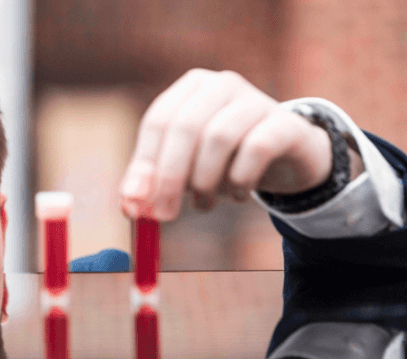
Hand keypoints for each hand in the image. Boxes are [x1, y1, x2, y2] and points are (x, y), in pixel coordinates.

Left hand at [120, 69, 334, 219]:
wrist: (287, 158)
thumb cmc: (224, 162)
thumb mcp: (183, 170)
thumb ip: (153, 184)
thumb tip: (130, 206)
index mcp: (190, 89)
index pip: (157, 121)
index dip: (144, 164)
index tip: (136, 202)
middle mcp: (222, 85)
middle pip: (185, 127)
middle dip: (170, 177)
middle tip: (165, 215)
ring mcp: (256, 100)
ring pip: (218, 137)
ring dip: (205, 180)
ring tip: (205, 204)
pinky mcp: (285, 122)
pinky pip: (255, 149)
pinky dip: (240, 178)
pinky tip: (238, 193)